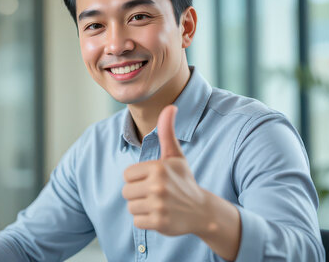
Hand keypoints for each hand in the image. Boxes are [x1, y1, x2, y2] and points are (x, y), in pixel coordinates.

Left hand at [121, 105, 210, 235]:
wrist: (202, 211)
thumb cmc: (184, 180)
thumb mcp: (175, 156)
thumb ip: (167, 132)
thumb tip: (170, 106)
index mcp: (158, 168)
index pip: (127, 175)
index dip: (138, 178)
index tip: (154, 180)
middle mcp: (158, 186)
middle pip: (126, 192)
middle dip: (138, 194)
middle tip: (157, 194)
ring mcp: (159, 205)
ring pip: (131, 207)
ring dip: (142, 208)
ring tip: (159, 204)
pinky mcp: (159, 222)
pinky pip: (137, 222)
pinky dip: (146, 221)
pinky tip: (160, 216)